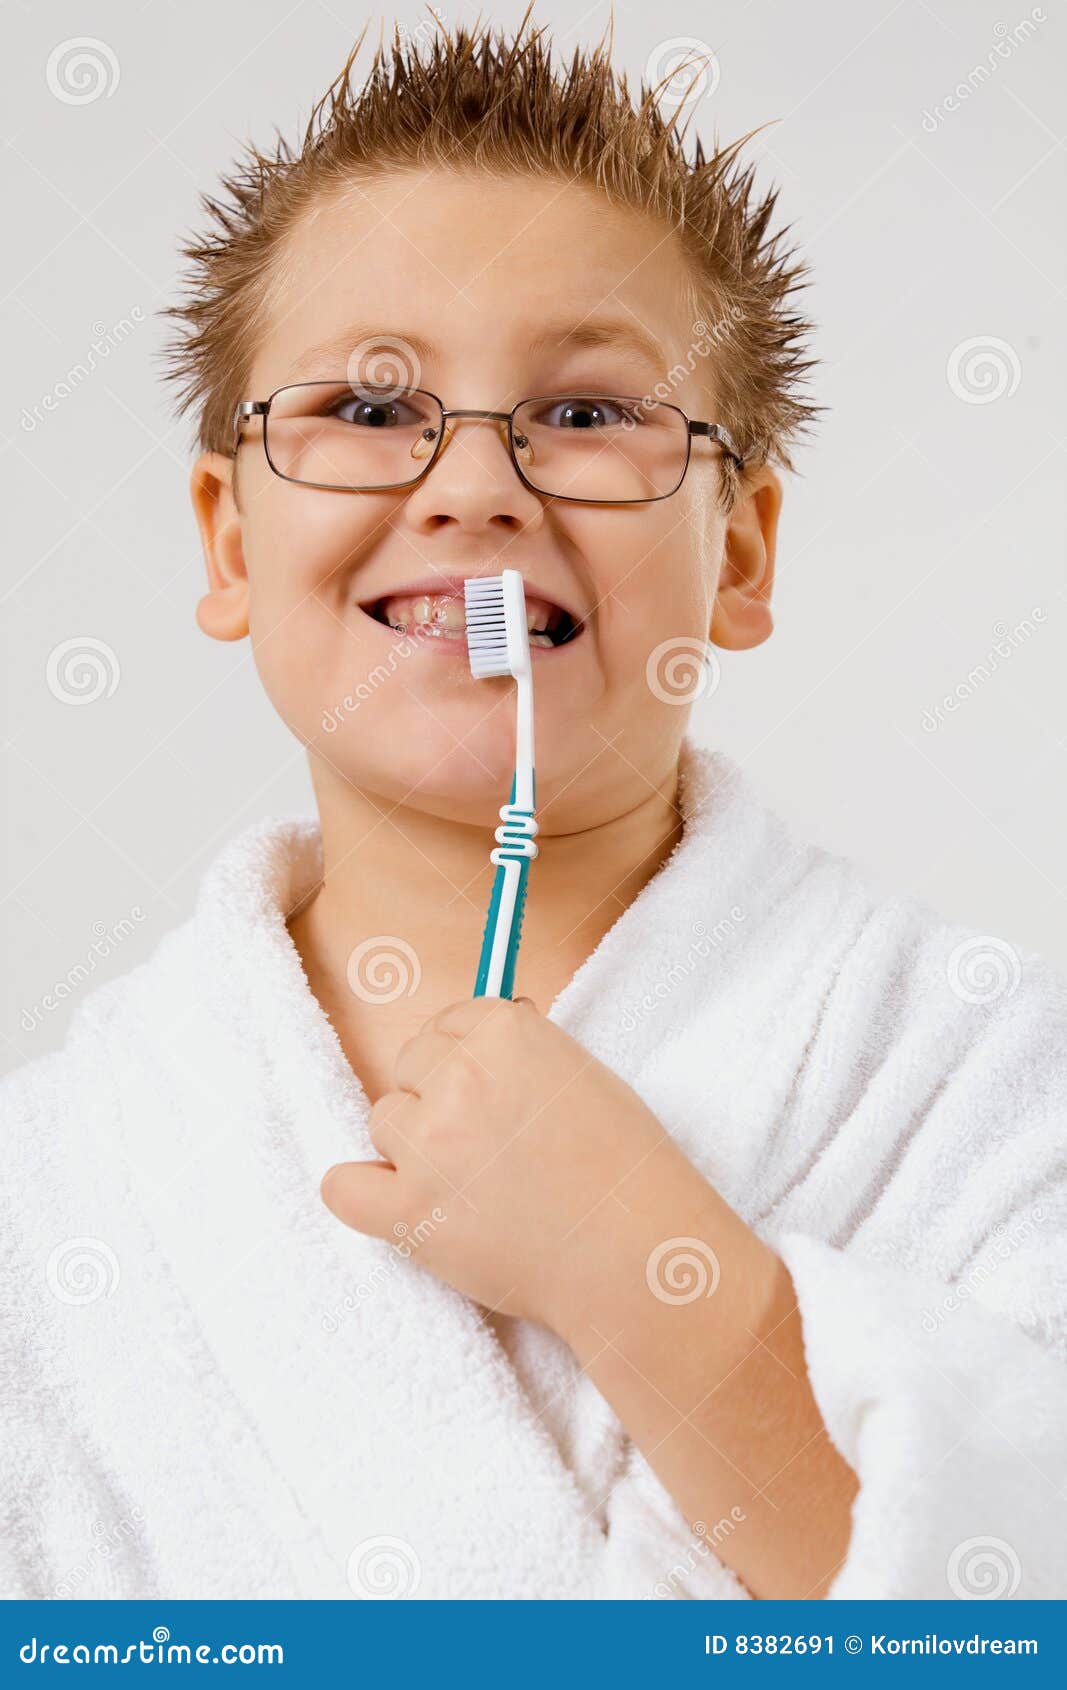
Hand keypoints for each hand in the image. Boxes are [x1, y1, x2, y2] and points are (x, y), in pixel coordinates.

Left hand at [319, 995, 677, 1333]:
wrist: (636, 1257)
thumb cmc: (625, 1170)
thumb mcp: (585, 1076)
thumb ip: (523, 1049)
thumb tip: (480, 1025)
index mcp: (506, 1031)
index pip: (446, 1023)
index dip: (464, 1059)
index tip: (486, 1091)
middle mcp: (460, 1075)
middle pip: (408, 1065)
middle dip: (437, 1097)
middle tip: (484, 1144)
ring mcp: (428, 1143)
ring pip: (382, 1121)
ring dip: (414, 1148)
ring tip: (471, 1186)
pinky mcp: (406, 1210)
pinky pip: (342, 1186)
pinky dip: (362, 1195)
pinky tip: (397, 1206)